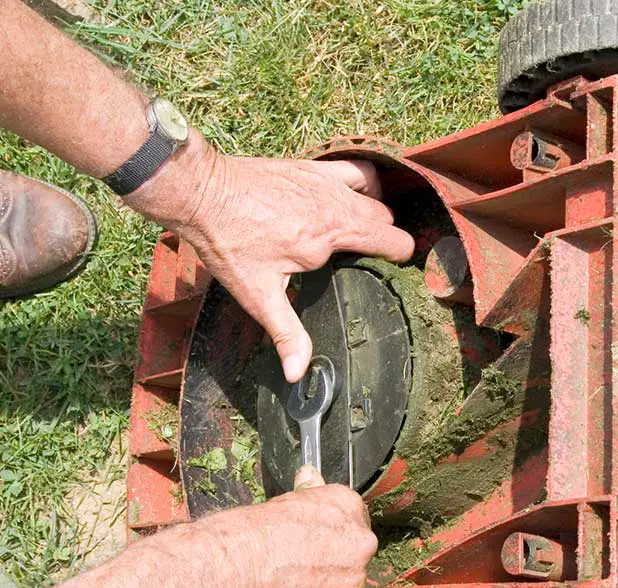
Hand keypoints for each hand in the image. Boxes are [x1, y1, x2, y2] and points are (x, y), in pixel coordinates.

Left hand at [124, 131, 413, 381]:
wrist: (201, 192)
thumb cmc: (228, 242)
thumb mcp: (257, 294)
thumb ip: (286, 332)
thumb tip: (298, 373)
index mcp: (330, 239)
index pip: (393, 243)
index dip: (399, 260)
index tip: (389, 272)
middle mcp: (336, 206)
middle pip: (387, 222)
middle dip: (386, 240)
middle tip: (370, 260)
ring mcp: (326, 182)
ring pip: (376, 196)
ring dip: (377, 214)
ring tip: (362, 234)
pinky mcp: (313, 167)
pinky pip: (357, 170)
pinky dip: (365, 184)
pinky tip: (353, 198)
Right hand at [197, 466, 376, 587]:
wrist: (232, 571)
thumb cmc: (251, 535)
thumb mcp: (286, 500)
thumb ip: (310, 492)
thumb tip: (311, 475)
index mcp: (349, 507)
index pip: (354, 523)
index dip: (333, 539)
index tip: (317, 548)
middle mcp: (362, 540)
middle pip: (358, 555)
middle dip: (336, 565)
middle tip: (304, 572)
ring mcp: (356, 578)